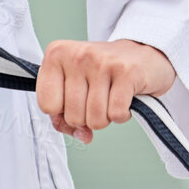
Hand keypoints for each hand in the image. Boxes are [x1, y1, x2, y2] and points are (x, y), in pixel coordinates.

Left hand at [35, 38, 175, 144]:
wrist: (142, 53)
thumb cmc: (103, 71)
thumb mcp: (74, 86)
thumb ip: (64, 115)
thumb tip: (82, 136)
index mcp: (56, 54)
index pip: (46, 105)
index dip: (62, 112)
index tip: (74, 99)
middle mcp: (77, 55)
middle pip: (72, 116)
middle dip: (86, 117)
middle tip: (97, 97)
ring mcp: (101, 62)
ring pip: (95, 119)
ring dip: (105, 117)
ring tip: (110, 97)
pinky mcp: (126, 72)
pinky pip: (116, 115)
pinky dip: (122, 115)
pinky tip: (123, 98)